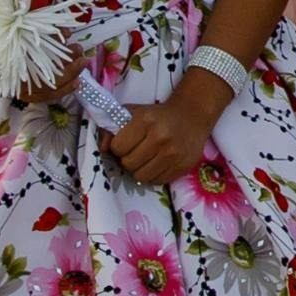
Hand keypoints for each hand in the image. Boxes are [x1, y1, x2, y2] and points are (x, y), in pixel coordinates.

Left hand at [101, 72, 228, 187]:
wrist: (192, 116)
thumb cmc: (157, 115)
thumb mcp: (133, 113)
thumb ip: (112, 128)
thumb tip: (103, 149)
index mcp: (145, 120)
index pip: (118, 147)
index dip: (118, 147)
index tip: (125, 143)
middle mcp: (160, 137)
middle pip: (128, 164)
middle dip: (127, 159)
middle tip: (135, 152)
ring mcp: (173, 154)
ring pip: (141, 176)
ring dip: (139, 169)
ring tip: (145, 159)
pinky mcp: (182, 167)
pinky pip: (157, 181)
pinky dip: (153, 175)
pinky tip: (157, 163)